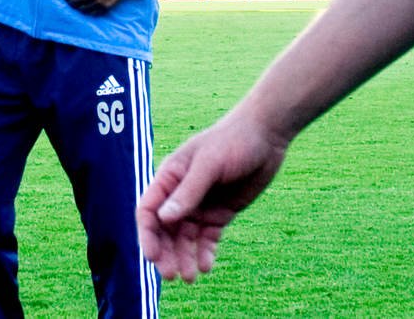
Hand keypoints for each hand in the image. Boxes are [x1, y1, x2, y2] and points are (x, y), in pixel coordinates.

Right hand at [137, 107, 290, 281]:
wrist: (266, 136)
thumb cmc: (233, 141)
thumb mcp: (210, 164)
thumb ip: (188, 191)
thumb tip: (163, 218)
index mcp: (170, 177)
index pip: (149, 210)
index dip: (147, 235)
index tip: (152, 257)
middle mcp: (180, 195)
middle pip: (164, 231)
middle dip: (166, 253)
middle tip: (172, 275)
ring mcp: (200, 206)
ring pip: (185, 239)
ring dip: (184, 258)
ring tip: (191, 277)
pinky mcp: (220, 214)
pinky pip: (207, 239)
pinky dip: (205, 252)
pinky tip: (207, 265)